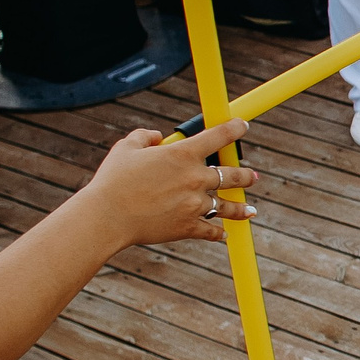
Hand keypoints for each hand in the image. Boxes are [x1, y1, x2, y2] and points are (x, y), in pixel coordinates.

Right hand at [80, 120, 261, 246]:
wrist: (107, 217)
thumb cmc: (113, 181)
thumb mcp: (126, 148)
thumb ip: (145, 136)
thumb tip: (159, 137)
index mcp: (182, 154)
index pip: (218, 136)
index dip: (234, 129)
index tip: (243, 126)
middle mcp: (195, 178)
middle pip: (232, 175)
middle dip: (245, 176)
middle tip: (253, 177)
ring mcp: (195, 204)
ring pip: (227, 206)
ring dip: (241, 208)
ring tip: (250, 211)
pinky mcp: (188, 227)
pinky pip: (211, 231)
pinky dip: (218, 232)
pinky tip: (224, 233)